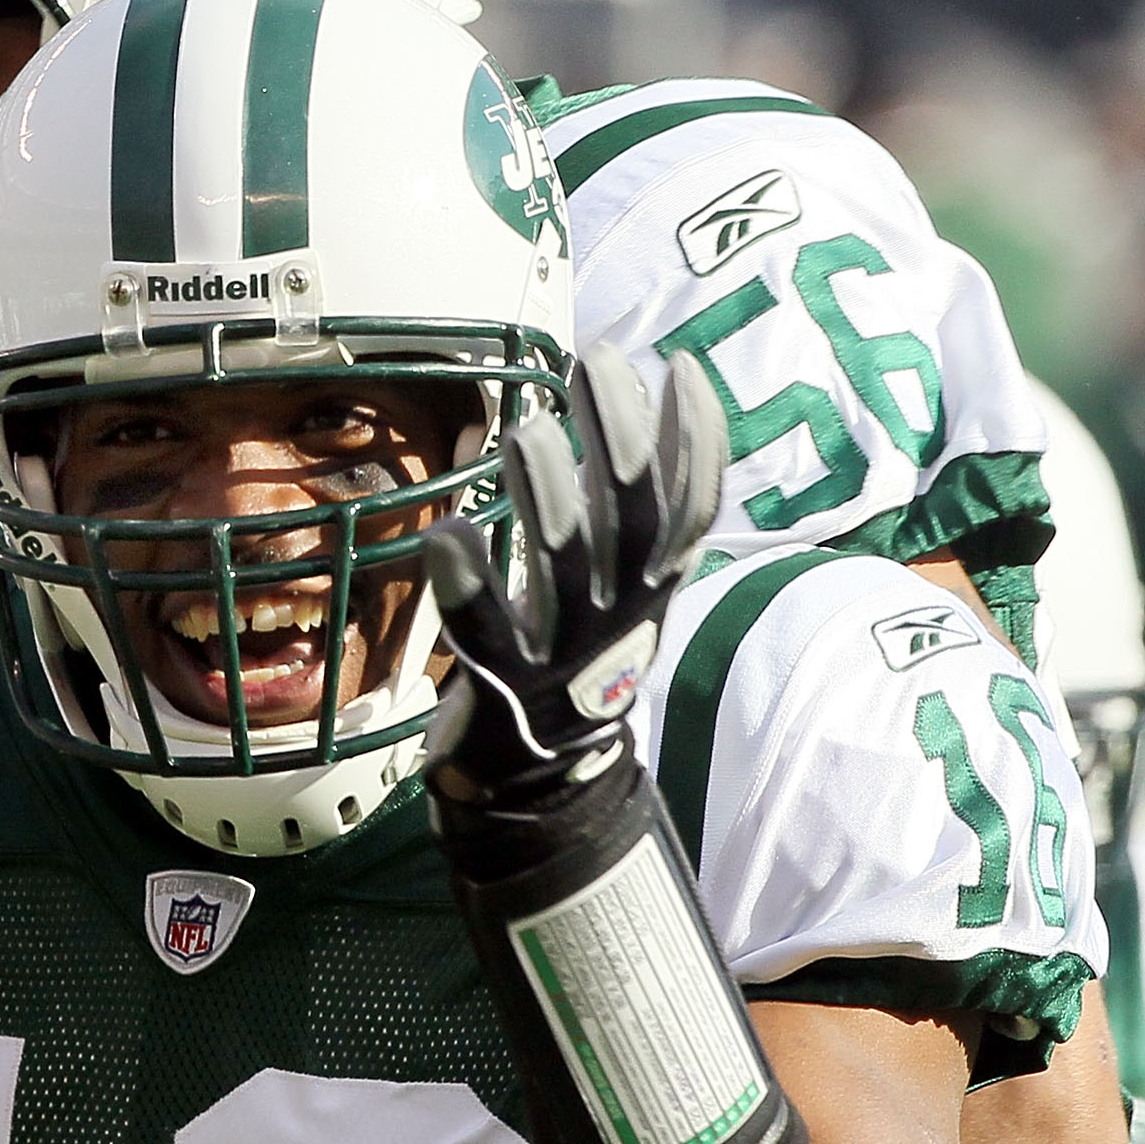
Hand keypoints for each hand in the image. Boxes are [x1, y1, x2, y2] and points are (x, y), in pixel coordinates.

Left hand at [424, 341, 724, 805]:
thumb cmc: (574, 656)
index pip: (693, 509)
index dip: (697, 441)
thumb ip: (625, 508)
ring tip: (527, 429)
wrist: (542, 783)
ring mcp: (563, 653)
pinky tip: (446, 530)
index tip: (682, 367)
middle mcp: (620, 618)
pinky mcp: (504, 684)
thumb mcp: (621, 589)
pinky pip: (484, 631)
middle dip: (620, 434)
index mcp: (654, 592)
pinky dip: (467, 581)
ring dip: (550, 491)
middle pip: (631, 518)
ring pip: (567, 565)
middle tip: (595, 360)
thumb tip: (632, 400)